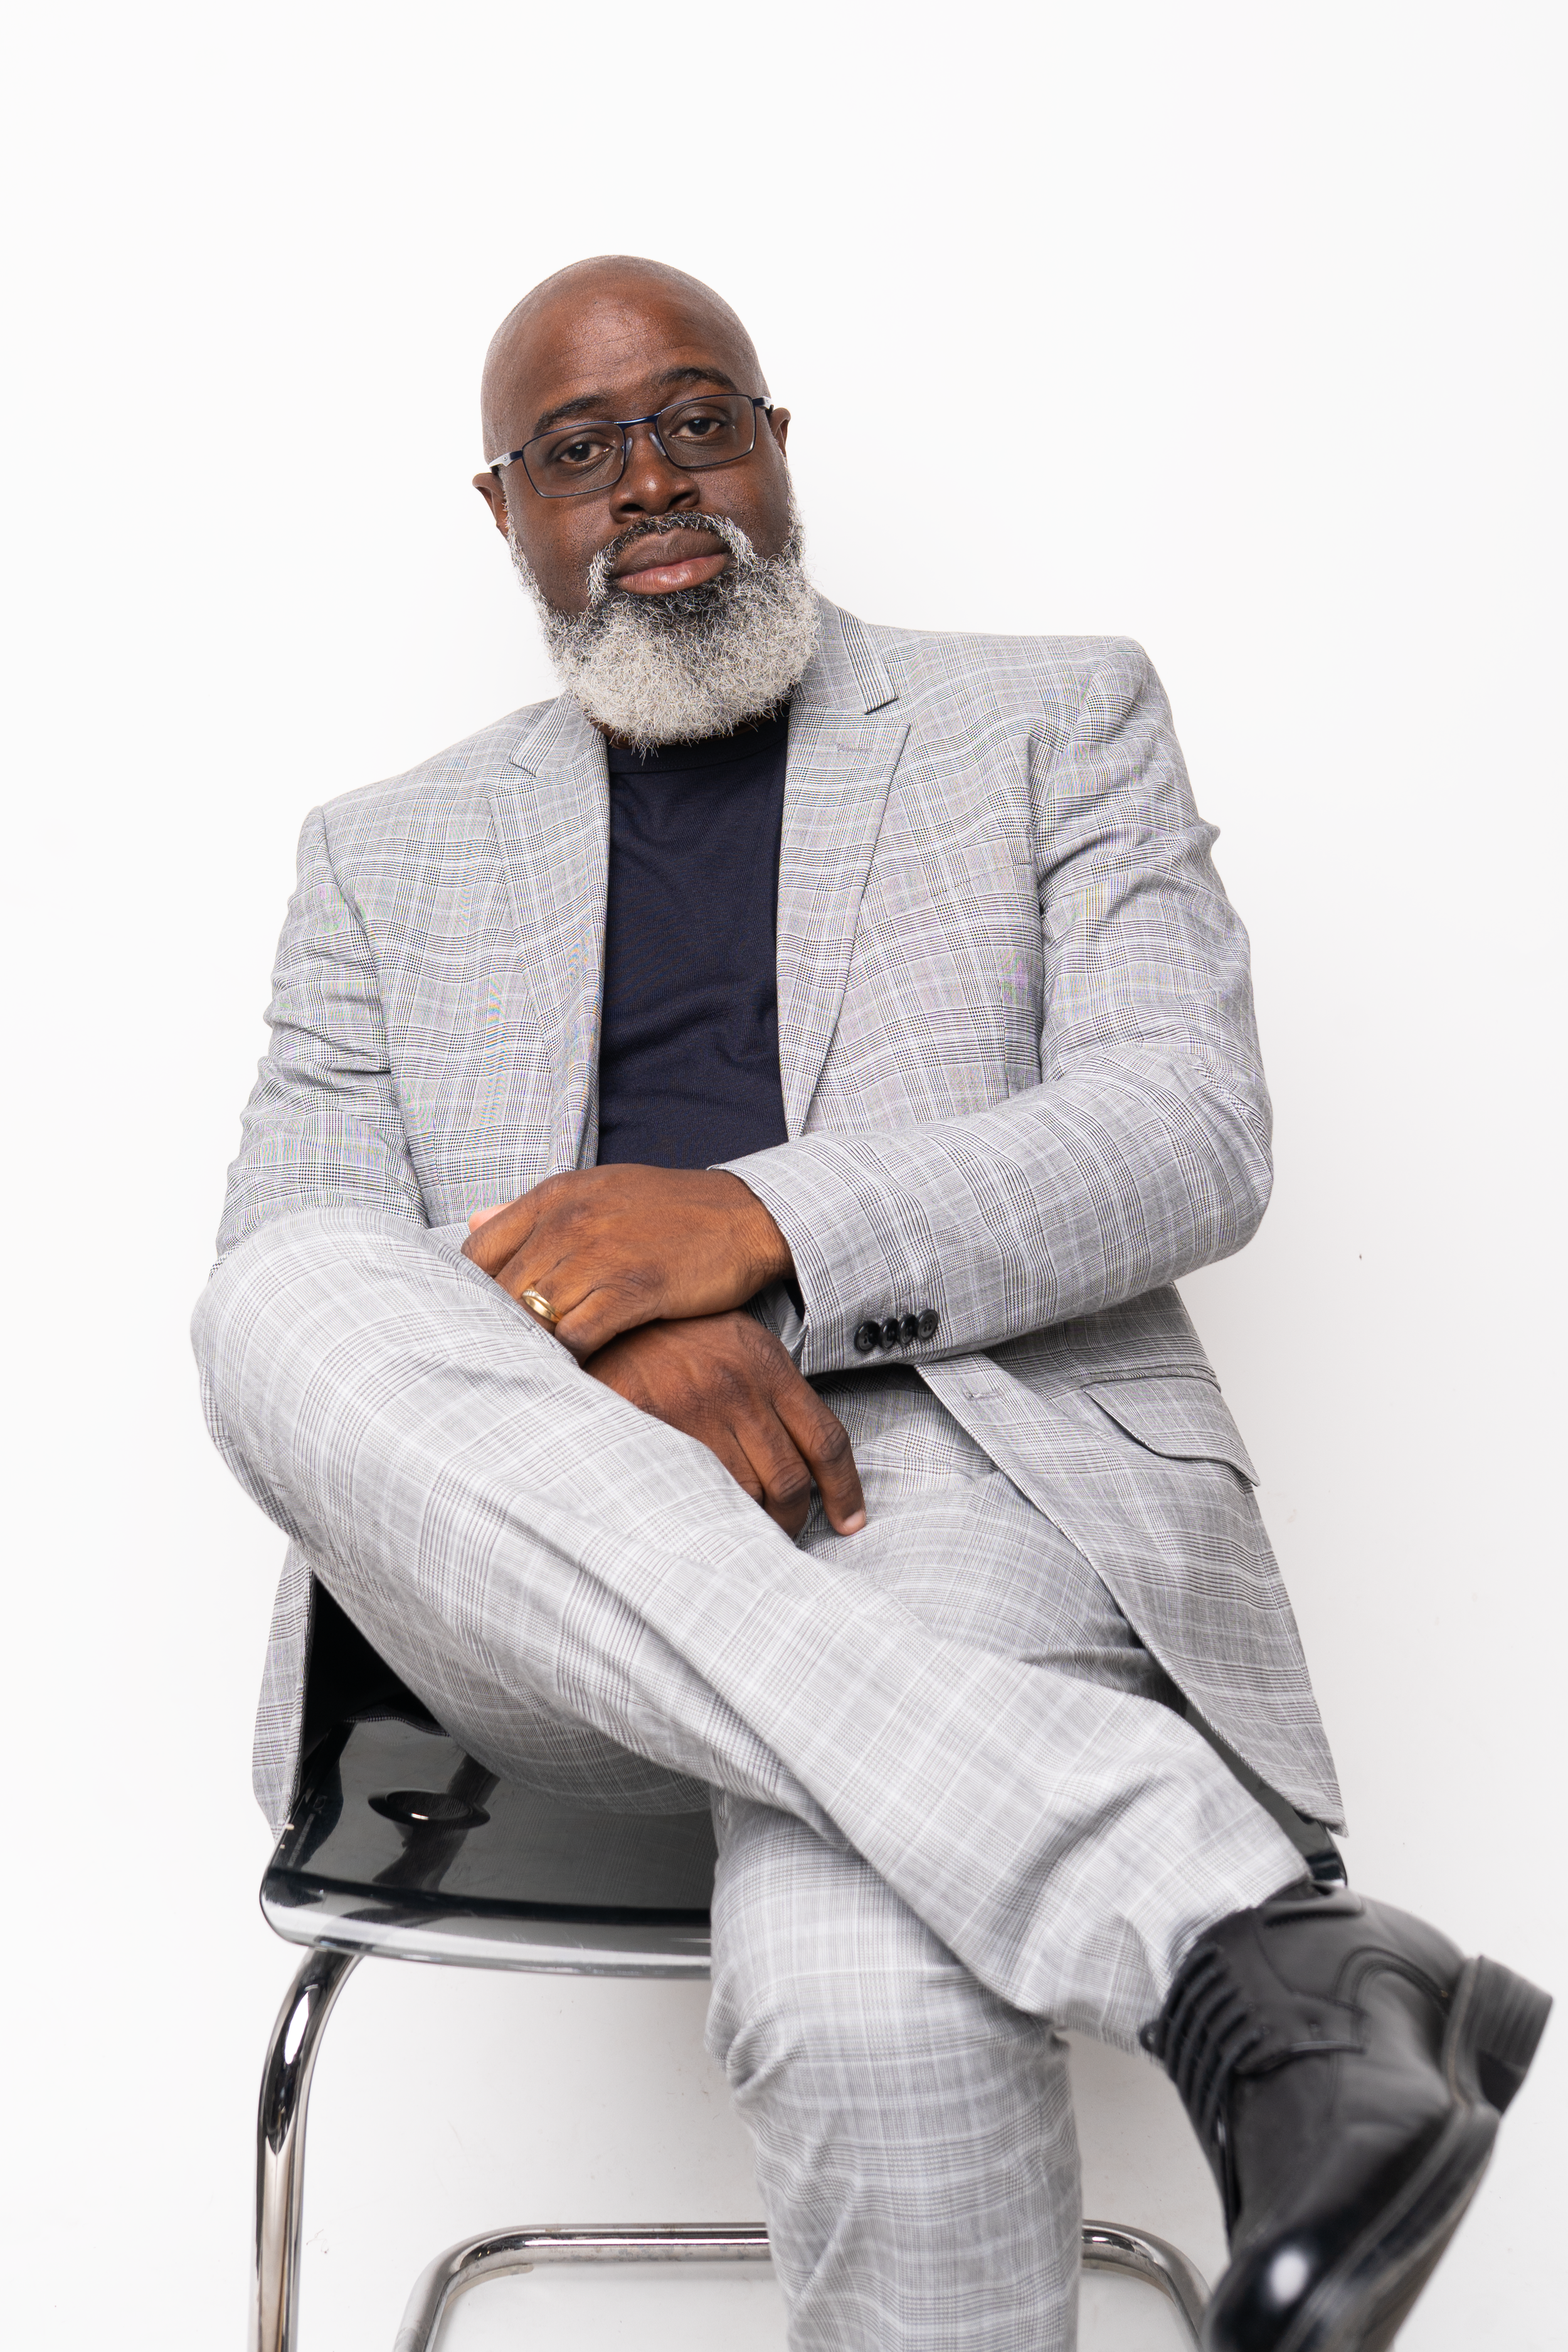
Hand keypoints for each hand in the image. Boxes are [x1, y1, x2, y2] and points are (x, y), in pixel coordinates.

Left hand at [462, 1166, 792, 1360]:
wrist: (746, 1216)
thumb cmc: (669, 1212)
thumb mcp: (595, 1193)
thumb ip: (533, 1213)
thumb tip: (472, 1223)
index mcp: (553, 1197)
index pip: (477, 1252)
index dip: (469, 1295)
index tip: (477, 1325)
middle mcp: (567, 1222)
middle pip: (501, 1292)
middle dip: (495, 1333)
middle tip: (495, 1367)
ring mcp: (599, 1255)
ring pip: (532, 1316)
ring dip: (528, 1351)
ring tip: (524, 1378)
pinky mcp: (632, 1288)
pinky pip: (576, 1336)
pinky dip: (566, 1361)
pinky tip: (567, 1376)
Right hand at [584, 1313, 865, 1538]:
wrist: (604, 1319)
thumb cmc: (674, 1336)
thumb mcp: (735, 1342)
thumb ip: (771, 1388)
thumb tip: (802, 1448)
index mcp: (767, 1364)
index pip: (826, 1439)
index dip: (844, 1490)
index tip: (849, 1522)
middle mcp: (740, 1386)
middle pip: (790, 1478)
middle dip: (791, 1518)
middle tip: (782, 1532)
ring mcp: (698, 1408)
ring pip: (748, 1492)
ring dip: (751, 1520)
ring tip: (741, 1528)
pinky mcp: (658, 1425)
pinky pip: (699, 1488)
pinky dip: (710, 1512)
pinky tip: (706, 1517)